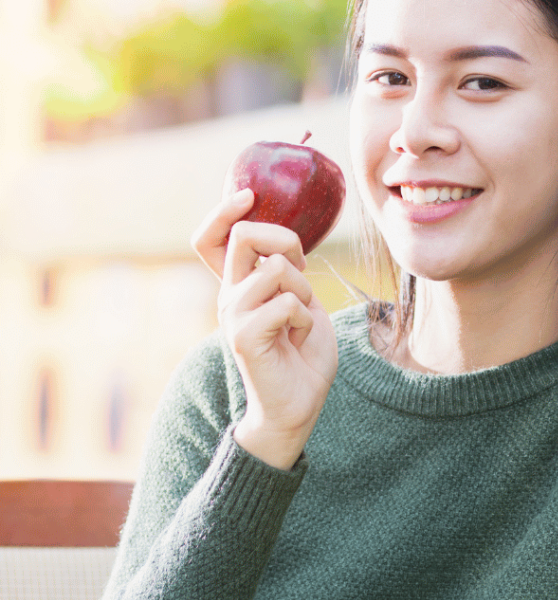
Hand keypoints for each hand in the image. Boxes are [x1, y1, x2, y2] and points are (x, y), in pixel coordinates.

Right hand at [192, 189, 337, 469]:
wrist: (298, 405)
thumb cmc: (303, 354)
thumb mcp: (301, 302)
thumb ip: (289, 272)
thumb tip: (286, 241)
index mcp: (239, 286)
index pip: (210, 239)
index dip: (223, 211)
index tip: (248, 195)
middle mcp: (228, 297)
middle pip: (244, 236)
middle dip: (286, 241)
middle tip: (301, 271)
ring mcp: (232, 316)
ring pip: (275, 269)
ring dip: (302, 290)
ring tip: (301, 319)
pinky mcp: (243, 337)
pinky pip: (285, 304)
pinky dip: (304, 319)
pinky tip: (298, 339)